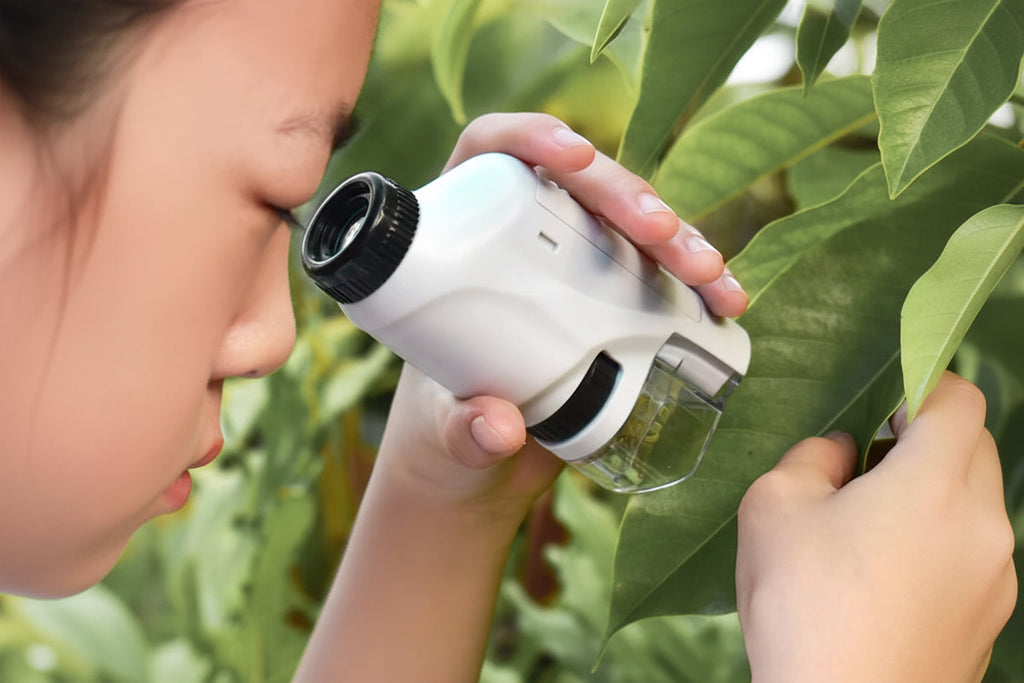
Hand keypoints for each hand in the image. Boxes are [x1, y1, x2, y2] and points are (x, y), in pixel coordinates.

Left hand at [375, 112, 748, 520]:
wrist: (477, 472)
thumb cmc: (440, 437)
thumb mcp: (444, 435)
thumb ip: (462, 432)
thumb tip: (500, 430)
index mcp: (461, 238)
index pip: (492, 154)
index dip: (532, 137)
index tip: (573, 160)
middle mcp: (519, 238)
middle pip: (577, 185)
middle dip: (628, 197)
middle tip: (661, 232)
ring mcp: (570, 267)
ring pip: (628, 225)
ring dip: (677, 239)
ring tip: (711, 275)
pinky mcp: (610, 302)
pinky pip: (658, 272)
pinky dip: (695, 283)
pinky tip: (725, 300)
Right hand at [736, 373, 1016, 682]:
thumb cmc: (803, 607)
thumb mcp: (774, 507)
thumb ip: (810, 457)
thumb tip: (841, 454)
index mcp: (936, 484)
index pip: (959, 398)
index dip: (923, 384)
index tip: (883, 405)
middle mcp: (984, 525)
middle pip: (975, 448)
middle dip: (926, 440)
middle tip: (865, 470)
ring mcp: (996, 578)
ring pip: (975, 504)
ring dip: (932, 495)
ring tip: (868, 534)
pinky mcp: (990, 621)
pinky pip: (973, 555)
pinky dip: (939, 545)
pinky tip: (883, 583)